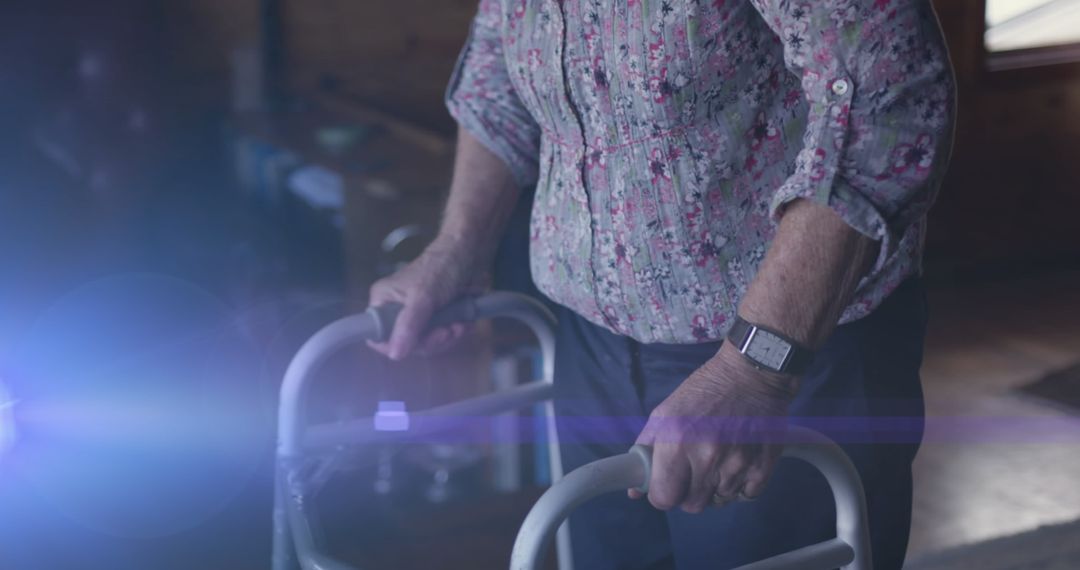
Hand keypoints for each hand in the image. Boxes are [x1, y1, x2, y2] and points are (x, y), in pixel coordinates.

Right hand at [367, 238, 489, 359]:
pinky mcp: (438, 320)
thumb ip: (409, 325)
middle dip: (431, 340)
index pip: (377, 336)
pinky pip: (443, 339)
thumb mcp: (423, 296)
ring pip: (427, 344)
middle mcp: (397, 312)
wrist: (471, 254)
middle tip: (448, 330)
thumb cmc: (441, 268)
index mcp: (383, 302)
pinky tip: (464, 323)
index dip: (395, 346)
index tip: (417, 343)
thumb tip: (395, 355)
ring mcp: (419, 317)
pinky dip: (456, 333)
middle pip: (407, 345)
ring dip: (447, 337)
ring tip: (459, 324)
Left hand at [630, 343, 798, 512]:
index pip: (663, 497)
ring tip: (717, 463)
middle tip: (691, 473)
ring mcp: (737, 464)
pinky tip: (737, 464)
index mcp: (676, 442)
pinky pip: (746, 495)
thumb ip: (646, 450)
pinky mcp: (763, 467)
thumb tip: (634, 491)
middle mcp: (706, 457)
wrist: (751, 373)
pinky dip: (740, 486)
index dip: (662, 494)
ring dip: (715, 488)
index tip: (666, 484)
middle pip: (692, 505)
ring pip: (719, 501)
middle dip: (688, 493)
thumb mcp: (665, 412)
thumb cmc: (703, 391)